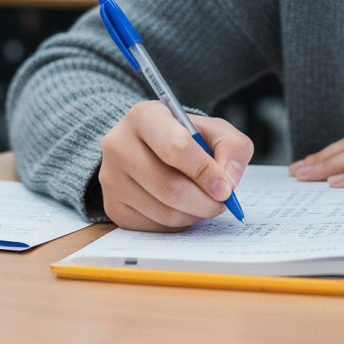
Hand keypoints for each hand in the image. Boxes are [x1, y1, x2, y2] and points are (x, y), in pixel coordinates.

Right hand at [99, 101, 253, 231]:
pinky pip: (154, 227)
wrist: (151, 149)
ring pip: (164, 212)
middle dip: (205, 202)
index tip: (225, 187)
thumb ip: (232, 148)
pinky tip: (184, 208)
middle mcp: (119, 145)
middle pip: (170, 187)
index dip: (206, 172)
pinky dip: (179, 224)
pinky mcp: (113, 206)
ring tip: (205, 203)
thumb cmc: (186, 138)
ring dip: (195, 215)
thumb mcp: (215, 131)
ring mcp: (111, 178)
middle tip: (221, 202)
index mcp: (145, 116)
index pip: (176, 148)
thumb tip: (228, 181)